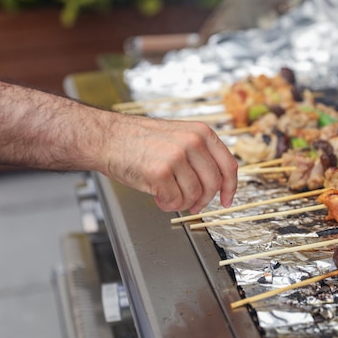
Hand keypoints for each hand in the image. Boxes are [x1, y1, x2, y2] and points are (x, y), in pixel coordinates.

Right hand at [101, 115, 237, 213]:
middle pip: (213, 184)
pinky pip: (175, 200)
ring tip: (167, 195)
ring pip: (195, 194)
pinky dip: (167, 204)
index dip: (230, 187)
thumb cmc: (139, 140)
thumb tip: (216, 183)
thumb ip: (200, 154)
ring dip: (182, 202)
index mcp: (201, 132)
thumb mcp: (178, 136)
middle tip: (193, 206)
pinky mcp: (160, 172)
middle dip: (204, 200)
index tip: (227, 200)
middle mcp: (192, 142)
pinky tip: (157, 196)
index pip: (228, 165)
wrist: (107, 138)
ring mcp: (177, 156)